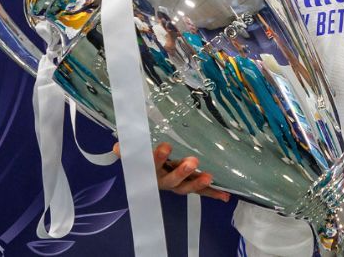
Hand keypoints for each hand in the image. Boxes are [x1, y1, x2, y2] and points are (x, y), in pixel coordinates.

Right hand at [112, 142, 230, 201]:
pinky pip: (202, 192)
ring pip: (187, 188)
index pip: (152, 164)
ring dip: (198, 184)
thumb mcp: (136, 154)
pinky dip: (213, 194)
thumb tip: (117, 147)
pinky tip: (226, 196)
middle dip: (182, 172)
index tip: (166, 146)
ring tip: (209, 176)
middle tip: (192, 161)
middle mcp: (163, 181)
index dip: (158, 158)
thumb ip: (129, 150)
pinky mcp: (190, 187)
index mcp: (150, 171)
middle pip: (172, 180)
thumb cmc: (144, 160)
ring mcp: (177, 186)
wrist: (147, 177)